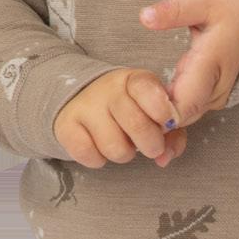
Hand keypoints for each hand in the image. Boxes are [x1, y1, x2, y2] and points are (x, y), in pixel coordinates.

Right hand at [52, 68, 188, 167]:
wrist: (81, 98)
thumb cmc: (129, 109)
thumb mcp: (154, 111)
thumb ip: (171, 133)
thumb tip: (165, 158)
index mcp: (134, 80)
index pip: (147, 89)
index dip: (162, 110)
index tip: (168, 123)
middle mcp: (108, 89)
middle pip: (136, 124)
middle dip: (151, 144)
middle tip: (151, 146)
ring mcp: (85, 107)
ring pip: (114, 148)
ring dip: (123, 153)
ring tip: (121, 143)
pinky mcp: (66, 126)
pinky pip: (89, 156)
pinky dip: (98, 159)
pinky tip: (99, 146)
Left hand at [139, 0, 238, 122]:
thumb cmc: (235, 16)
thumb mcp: (206, 4)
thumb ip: (175, 11)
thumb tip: (144, 16)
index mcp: (210, 64)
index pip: (184, 103)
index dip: (160, 114)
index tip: (137, 106)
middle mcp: (214, 89)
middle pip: (180, 117)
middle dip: (153, 119)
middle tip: (126, 111)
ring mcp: (215, 98)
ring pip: (184, 118)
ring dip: (161, 117)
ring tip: (135, 110)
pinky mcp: (213, 101)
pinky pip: (189, 113)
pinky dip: (171, 113)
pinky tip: (153, 106)